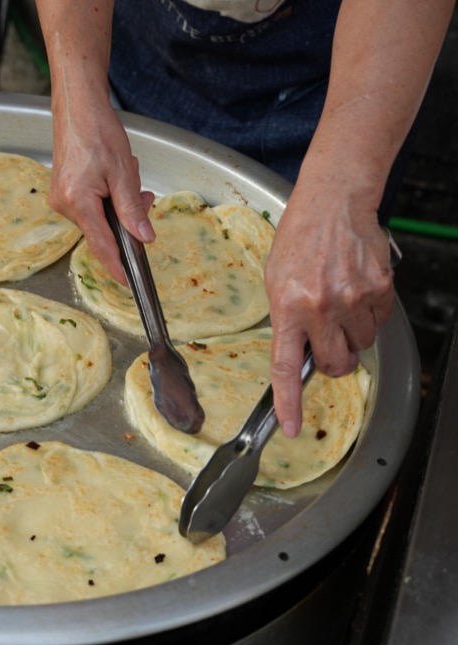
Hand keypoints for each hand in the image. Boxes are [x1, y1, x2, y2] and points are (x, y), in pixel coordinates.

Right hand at [47, 97, 155, 284]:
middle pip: (103, 231)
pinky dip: (108, 197)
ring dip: (119, 204)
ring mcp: (61, 199)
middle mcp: (64, 205)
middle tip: (144, 195)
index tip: (129, 282)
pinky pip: (91, 207)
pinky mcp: (63, 193)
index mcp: (78, 202)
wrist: (77, 108)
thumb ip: (132, 209)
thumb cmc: (97, 131)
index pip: (101, 245)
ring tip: (128, 174)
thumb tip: (144, 237)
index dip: (117, 265)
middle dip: (126, 219)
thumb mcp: (122, 172)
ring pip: (99, 218)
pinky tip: (115, 177)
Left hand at [265, 176, 395, 436]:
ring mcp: (353, 299)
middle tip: (325, 342)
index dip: (288, 403)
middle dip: (331, 363)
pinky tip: (355, 290)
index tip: (291, 427)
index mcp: (286, 307)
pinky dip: (369, 315)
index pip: (285, 367)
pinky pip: (378, 322)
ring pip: (360, 346)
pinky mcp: (380, 290)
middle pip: (333, 365)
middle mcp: (320, 307)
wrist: (333, 204)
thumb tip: (297, 356)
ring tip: (338, 303)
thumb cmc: (299, 241)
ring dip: (351, 335)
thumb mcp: (275, 281)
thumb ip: (286, 321)